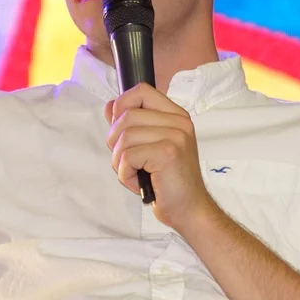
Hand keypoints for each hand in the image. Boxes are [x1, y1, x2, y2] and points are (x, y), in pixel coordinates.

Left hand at [105, 83, 216, 230]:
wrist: (189, 209)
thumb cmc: (168, 181)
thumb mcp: (148, 147)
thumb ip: (131, 125)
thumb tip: (110, 106)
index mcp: (176, 116)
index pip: (141, 90)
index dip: (122, 105)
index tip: (120, 129)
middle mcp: (179, 122)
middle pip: (127, 115)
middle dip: (115, 142)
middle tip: (127, 161)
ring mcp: (175, 136)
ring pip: (124, 137)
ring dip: (119, 161)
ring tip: (134, 173)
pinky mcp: (168, 153)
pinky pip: (128, 156)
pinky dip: (125, 174)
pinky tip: (139, 183)